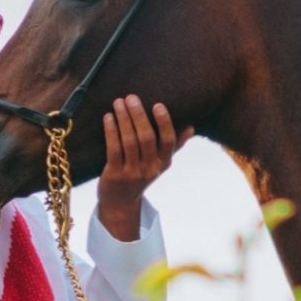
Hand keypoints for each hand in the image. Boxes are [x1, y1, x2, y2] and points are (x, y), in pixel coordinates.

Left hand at [96, 95, 183, 241]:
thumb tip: (192, 127)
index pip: (168, 141)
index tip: (157, 104)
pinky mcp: (115, 175)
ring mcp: (132, 173)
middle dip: (138, 116)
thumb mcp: (160, 163)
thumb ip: (175, 145)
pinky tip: (108, 118)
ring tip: (118, 103)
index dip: (164, 123)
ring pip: (129, 142)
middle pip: (146, 138)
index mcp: (163, 163)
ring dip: (124, 120)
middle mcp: (150, 168)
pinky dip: (111, 132)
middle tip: (131, 97)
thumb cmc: (140, 175)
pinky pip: (114, 149)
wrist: (120, 202)